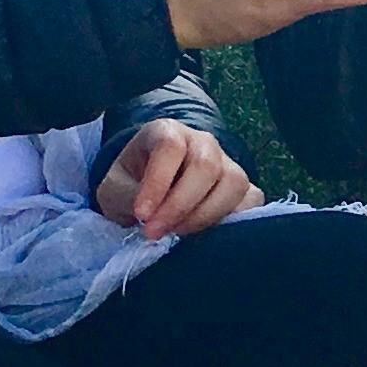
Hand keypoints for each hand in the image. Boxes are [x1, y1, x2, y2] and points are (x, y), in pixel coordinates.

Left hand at [94, 120, 261, 238]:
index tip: (141, 214)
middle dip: (180, 205)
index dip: (157, 182)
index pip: (171, 147)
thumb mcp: (115, 189)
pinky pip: (251, 201)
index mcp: (167, 131)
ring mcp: (228, 163)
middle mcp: (202, 142)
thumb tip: (153, 216)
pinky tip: (207, 235)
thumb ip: (130, 197)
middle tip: (155, 233)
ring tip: (178, 234)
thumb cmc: (130, 187)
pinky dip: (235, 220)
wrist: (148, 194)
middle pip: (206, 166)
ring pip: (233, 183)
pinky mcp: (243, 188)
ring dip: (205, 216)